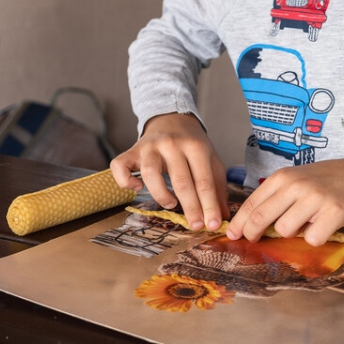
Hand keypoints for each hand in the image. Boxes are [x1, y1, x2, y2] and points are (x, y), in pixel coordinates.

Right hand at [110, 112, 229, 230]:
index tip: (212, 224)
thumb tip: (223, 217)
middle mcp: (172, 145)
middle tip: (195, 225)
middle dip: (190, 207)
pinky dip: (125, 180)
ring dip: (161, 194)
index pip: (204, 181)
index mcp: (196, 146)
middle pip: (181, 181)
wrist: (172, 118)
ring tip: (171, 204)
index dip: (209, 205)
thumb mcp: (211, 160)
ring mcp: (150, 147)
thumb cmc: (193, 144)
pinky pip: (120, 166)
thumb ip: (217, 188)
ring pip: (150, 173)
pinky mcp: (132, 151)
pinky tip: (137, 188)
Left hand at [226, 155, 343, 244]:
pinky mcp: (333, 213)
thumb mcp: (295, 179)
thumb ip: (275, 197)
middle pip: (261, 218)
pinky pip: (312, 239)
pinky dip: (315, 238)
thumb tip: (248, 223)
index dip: (239, 222)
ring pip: (285, 230)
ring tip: (303, 224)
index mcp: (282, 177)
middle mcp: (296, 186)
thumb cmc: (323, 181)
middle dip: (252, 234)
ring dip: (291, 234)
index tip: (233, 235)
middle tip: (252, 241)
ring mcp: (314, 199)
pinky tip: (322, 227)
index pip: (252, 203)